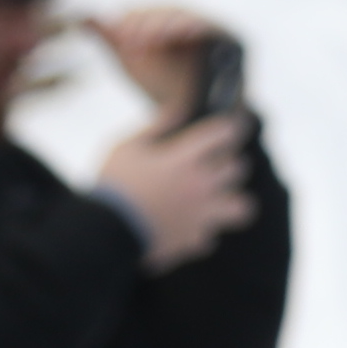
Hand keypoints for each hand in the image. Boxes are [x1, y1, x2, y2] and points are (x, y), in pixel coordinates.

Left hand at [85, 1, 221, 117]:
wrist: (195, 123)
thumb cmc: (162, 90)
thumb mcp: (133, 63)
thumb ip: (112, 40)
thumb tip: (82, 18)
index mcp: (167, 21)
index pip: (148, 11)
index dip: (132, 20)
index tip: (119, 36)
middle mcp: (192, 20)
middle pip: (167, 10)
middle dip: (147, 23)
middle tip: (130, 39)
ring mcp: (214, 28)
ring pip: (188, 15)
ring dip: (168, 23)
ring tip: (149, 38)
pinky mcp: (234, 39)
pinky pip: (215, 27)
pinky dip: (200, 26)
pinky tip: (184, 33)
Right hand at [92, 111, 260, 270]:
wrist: (103, 233)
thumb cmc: (112, 185)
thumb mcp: (128, 147)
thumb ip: (157, 126)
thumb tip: (179, 107)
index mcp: (184, 160)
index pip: (224, 133)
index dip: (233, 125)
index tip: (235, 122)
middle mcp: (201, 186)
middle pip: (238, 167)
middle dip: (229, 160)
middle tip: (215, 161)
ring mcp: (202, 216)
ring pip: (243, 205)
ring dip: (232, 198)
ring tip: (216, 197)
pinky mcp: (195, 240)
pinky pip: (210, 234)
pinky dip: (200, 230)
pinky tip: (184, 225)